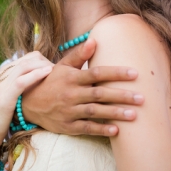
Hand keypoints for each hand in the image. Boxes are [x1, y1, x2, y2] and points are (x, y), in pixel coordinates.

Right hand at [0, 52, 53, 150]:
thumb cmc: (3, 114)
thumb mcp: (12, 94)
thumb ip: (23, 84)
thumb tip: (43, 83)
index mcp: (6, 71)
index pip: (29, 57)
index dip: (45, 61)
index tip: (55, 71)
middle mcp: (4, 73)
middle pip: (30, 58)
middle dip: (46, 62)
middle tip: (59, 72)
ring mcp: (4, 83)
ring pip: (26, 65)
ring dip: (44, 65)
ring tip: (56, 72)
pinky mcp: (5, 96)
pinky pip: (22, 80)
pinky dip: (36, 74)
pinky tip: (48, 74)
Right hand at [22, 39, 142, 135]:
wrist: (29, 103)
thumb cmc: (50, 81)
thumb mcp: (61, 66)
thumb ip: (79, 55)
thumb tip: (94, 40)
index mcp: (72, 77)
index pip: (97, 73)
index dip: (116, 73)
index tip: (135, 73)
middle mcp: (71, 94)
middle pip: (100, 94)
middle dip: (121, 95)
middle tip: (142, 97)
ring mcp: (69, 111)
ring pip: (96, 112)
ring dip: (115, 113)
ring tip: (134, 115)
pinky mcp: (68, 126)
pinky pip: (87, 127)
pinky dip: (101, 129)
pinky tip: (117, 130)